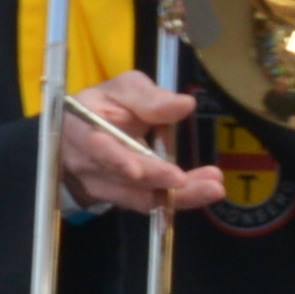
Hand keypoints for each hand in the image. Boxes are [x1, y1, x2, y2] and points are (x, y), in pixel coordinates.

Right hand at [52, 73, 225, 219]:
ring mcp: (103, 187)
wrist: (90, 132)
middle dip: (161, 180)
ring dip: (180, 195)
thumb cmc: (106, 105)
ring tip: (213, 187)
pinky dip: (178, 200)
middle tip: (195, 179)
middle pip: (125, 179)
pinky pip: (150, 204)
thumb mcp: (125, 89)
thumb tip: (184, 105)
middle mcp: (87, 165)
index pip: (96, 148)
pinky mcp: (123, 199)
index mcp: (81, 129)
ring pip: (141, 197)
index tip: (137, 171)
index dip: (115, 160)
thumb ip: (149, 98)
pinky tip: (204, 193)